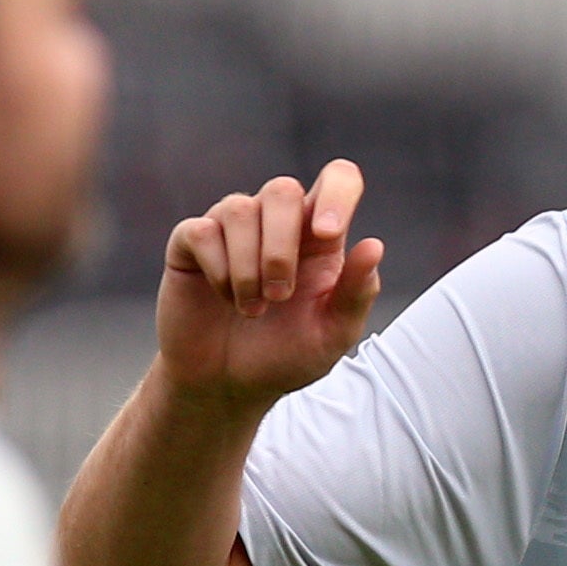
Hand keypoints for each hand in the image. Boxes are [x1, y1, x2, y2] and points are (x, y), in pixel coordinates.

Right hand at [155, 160, 385, 410]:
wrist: (228, 386)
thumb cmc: (284, 356)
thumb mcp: (332, 335)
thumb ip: (356, 293)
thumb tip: (374, 245)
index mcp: (319, 236)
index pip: (338, 179)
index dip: (337, 194)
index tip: (326, 233)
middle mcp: (276, 222)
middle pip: (282, 189)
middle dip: (281, 249)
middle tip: (279, 297)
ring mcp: (232, 229)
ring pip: (239, 208)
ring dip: (248, 268)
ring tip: (252, 309)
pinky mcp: (192, 243)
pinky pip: (202, 232)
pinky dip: (218, 271)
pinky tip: (224, 299)